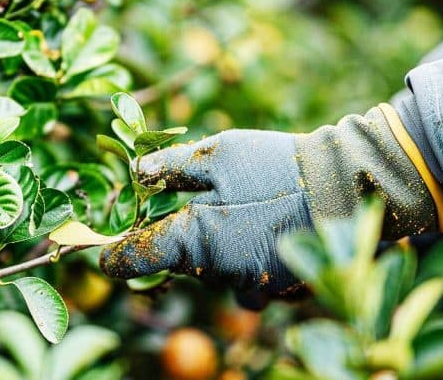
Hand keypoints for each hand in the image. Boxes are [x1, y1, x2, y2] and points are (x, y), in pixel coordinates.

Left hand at [101, 106, 442, 294]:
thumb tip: (134, 173)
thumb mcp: (217, 154)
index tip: (99, 253)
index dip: (113, 254)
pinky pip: (241, 279)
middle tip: (190, 204)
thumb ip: (170, 167)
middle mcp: (215, 273)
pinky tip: (259, 228)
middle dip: (174, 238)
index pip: (135, 259)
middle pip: (175, 263)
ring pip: (210, 270)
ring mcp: (246, 286)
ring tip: (237, 208)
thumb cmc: (275, 168)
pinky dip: (241, 257)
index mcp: (193, 241)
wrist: (343, 189)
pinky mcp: (273, 289)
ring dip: (212, 246)